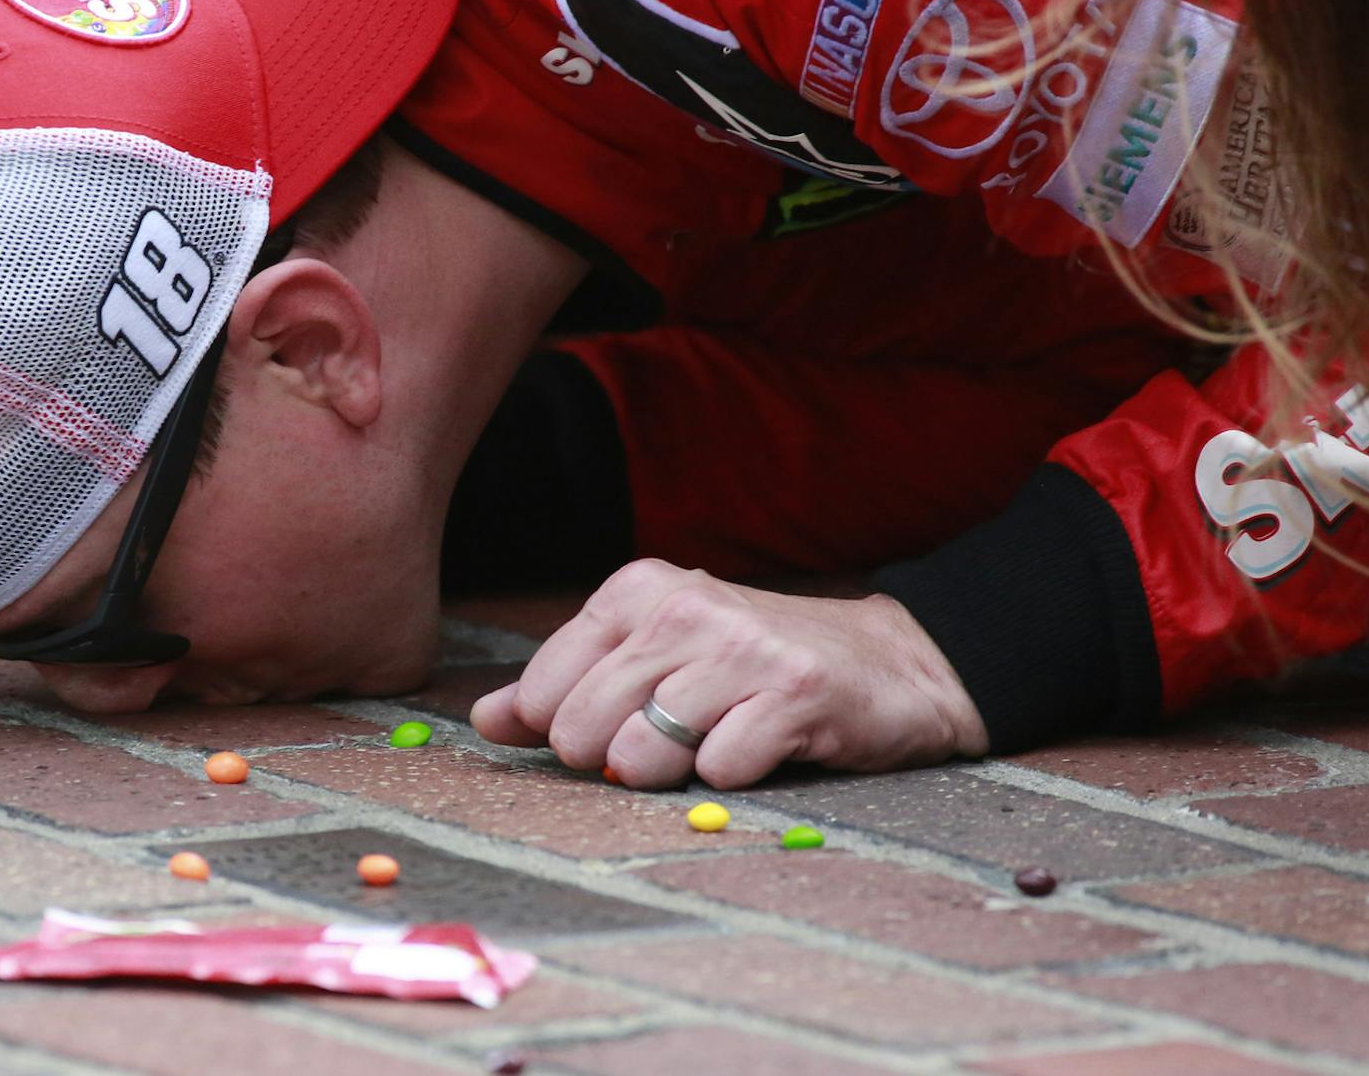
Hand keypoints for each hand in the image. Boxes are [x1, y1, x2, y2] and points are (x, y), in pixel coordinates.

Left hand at [469, 559, 987, 787]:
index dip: (566, 731)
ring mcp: (742, 648)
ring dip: (669, 775)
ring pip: (643, 754)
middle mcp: (685, 607)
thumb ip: (562, 688)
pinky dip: (732, 778)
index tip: (611, 727)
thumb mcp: (652, 658)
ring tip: (708, 749)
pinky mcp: (796, 694)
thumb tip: (483, 719)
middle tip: (661, 748)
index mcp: (636, 590)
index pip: (544, 690)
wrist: (885, 665)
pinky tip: (761, 748)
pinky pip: (721, 771)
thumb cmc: (749, 667)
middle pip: (583, 729)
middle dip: (611, 761)